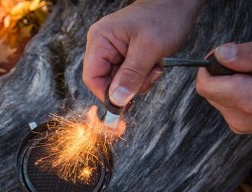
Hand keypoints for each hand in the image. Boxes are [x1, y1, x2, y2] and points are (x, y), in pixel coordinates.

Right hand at [83, 0, 203, 105]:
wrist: (178, 5)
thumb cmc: (164, 16)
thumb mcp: (149, 47)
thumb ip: (131, 75)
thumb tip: (116, 100)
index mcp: (100, 40)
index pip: (92, 78)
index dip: (106, 94)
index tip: (124, 102)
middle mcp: (103, 48)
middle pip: (107, 83)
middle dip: (129, 86)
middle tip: (149, 75)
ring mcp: (114, 53)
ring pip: (120, 84)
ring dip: (139, 82)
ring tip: (154, 66)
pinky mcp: (126, 58)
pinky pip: (130, 79)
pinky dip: (143, 78)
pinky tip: (153, 66)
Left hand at [196, 42, 251, 133]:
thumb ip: (247, 56)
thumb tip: (221, 54)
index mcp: (247, 101)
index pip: (204, 85)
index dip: (208, 67)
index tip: (220, 57)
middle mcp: (239, 117)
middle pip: (208, 90)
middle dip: (221, 74)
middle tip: (242, 65)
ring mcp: (239, 124)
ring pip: (215, 96)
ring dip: (227, 83)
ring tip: (248, 77)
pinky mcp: (239, 124)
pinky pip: (224, 104)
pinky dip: (232, 92)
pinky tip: (248, 87)